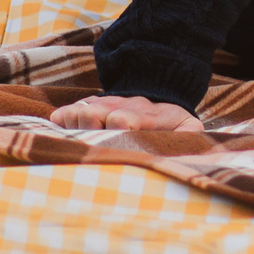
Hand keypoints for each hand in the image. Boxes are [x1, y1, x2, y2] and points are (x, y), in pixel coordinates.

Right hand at [47, 94, 203, 131]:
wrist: (160, 102)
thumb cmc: (173, 126)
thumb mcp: (189, 130)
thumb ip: (191, 138)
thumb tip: (189, 152)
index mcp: (144, 116)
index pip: (123, 119)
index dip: (118, 130)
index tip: (120, 143)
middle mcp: (120, 107)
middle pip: (92, 113)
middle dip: (91, 130)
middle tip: (96, 145)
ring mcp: (102, 106)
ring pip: (78, 111)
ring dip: (75, 127)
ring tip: (82, 141)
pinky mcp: (88, 108)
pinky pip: (66, 113)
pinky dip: (62, 122)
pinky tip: (67, 134)